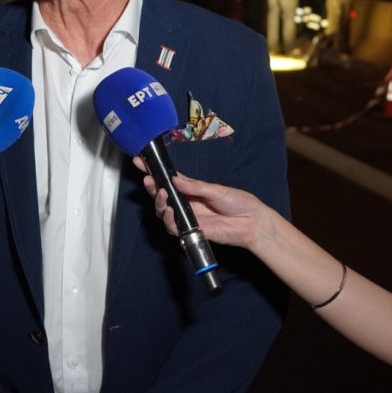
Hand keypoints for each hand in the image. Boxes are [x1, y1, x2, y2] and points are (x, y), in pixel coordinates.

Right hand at [133, 157, 265, 249]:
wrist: (250, 222)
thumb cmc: (238, 203)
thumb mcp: (216, 190)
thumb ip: (195, 186)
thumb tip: (175, 179)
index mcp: (192, 190)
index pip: (170, 179)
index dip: (155, 172)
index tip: (141, 162)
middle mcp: (187, 203)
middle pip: (163, 195)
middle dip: (152, 187)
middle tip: (148, 179)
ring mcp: (188, 217)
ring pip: (164, 211)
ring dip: (159, 202)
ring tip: (161, 194)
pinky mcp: (191, 231)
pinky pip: (173, 227)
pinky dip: (168, 219)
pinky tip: (171, 211)